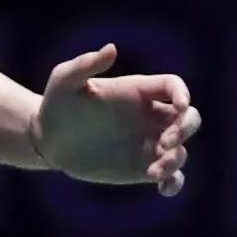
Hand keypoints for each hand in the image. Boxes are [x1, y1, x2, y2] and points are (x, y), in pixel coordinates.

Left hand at [33, 43, 199, 194]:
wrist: (47, 138)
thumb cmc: (56, 103)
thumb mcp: (64, 80)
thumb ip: (85, 65)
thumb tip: (111, 48)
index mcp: (137, 91)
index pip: (172, 86)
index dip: (183, 94)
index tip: (180, 106)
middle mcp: (148, 116)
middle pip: (189, 118)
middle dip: (185, 129)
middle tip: (163, 142)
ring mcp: (148, 143)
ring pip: (181, 150)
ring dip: (176, 160)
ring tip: (153, 171)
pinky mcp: (142, 167)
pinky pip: (171, 175)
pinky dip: (175, 182)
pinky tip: (163, 188)